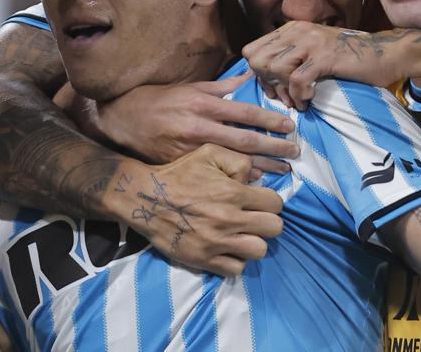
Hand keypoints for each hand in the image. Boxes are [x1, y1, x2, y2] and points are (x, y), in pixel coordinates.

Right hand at [95, 73, 297, 175]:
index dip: (270, 120)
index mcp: (203, 104)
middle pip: (245, 140)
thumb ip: (221, 87)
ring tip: (283, 171)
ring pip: (233, 161)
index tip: (290, 126)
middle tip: (295, 152)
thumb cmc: (157, 100)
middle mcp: (199, 127)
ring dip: (262, 167)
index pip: (245, 112)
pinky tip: (255, 184)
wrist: (120, 120)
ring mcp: (190, 150)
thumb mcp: (189, 88)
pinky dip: (237, 180)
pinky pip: (216, 175)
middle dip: (273, 147)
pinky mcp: (182, 166)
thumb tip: (249, 77)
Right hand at [109, 144, 284, 276]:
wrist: (145, 198)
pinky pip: (236, 268)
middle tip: (254, 219)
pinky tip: (228, 249)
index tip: (259, 202)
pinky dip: (235, 260)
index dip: (270, 202)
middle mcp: (230, 219)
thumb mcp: (208, 153)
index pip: (275, 203)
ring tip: (243, 235)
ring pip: (260, 250)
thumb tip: (255, 179)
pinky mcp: (204, 259)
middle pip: (274, 228)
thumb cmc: (178, 174)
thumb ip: (238, 160)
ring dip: (254, 242)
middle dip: (267, 222)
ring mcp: (218, 242)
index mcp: (233, 192)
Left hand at [244, 22, 395, 109]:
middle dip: (267, 83)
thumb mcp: (314, 52)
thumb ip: (290, 59)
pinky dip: (300, 96)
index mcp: (291, 29)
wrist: (387, 54)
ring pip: (274, 68)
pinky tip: (309, 101)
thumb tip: (265, 81)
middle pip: (257, 59)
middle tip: (285, 97)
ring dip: (284, 92)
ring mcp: (311, 42)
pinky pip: (297, 80)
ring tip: (298, 101)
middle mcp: (298, 31)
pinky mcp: (325, 56)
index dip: (258, 73)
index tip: (275, 88)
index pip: (252, 50)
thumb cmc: (350, 59)